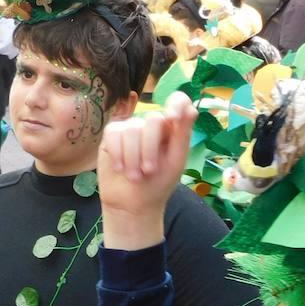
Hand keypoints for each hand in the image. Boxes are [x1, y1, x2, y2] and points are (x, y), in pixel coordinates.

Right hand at [99, 91, 197, 249]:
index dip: (176, 104)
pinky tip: (120, 169)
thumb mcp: (175, 162)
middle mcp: (152, 125)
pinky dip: (118, 155)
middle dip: (150, 150)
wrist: (132, 204)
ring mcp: (131, 127)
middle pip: (152, 120)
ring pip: (131, 129)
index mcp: (173, 129)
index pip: (178, 101)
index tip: (173, 119)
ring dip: (133, 158)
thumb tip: (192, 109)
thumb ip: (182, 134)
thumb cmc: (158, 184)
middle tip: (149, 171)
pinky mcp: (112, 134)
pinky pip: (113, 134)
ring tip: (135, 175)